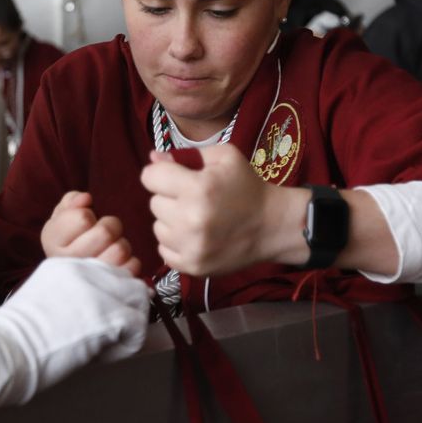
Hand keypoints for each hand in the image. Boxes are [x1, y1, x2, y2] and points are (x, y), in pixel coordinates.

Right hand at [0, 257, 150, 422]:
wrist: (8, 347)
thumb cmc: (17, 335)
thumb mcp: (44, 295)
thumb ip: (72, 292)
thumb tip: (100, 309)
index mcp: (69, 263)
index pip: (111, 272)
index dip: (111, 298)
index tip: (97, 320)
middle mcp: (88, 269)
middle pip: (129, 282)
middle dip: (124, 310)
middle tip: (104, 336)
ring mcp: (102, 290)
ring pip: (138, 302)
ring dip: (127, 326)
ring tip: (103, 345)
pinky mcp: (112, 314)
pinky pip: (138, 327)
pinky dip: (126, 345)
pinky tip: (101, 353)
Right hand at [40, 191, 141, 276]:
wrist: (70, 278)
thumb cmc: (69, 237)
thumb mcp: (63, 215)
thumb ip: (72, 201)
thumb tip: (86, 199)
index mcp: (52, 240)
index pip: (83, 217)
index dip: (88, 214)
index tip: (84, 222)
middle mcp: (68, 262)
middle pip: (105, 232)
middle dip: (110, 226)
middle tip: (103, 233)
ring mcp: (89, 279)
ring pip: (120, 249)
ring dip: (120, 244)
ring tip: (110, 248)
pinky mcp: (110, 289)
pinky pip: (132, 266)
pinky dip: (130, 261)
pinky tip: (118, 264)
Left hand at [140, 144, 297, 276]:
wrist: (271, 226)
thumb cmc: (247, 187)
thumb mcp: (225, 157)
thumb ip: (187, 155)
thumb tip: (152, 160)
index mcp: (198, 187)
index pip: (150, 177)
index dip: (161, 174)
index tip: (177, 178)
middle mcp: (190, 219)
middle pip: (154, 203)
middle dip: (170, 198)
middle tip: (194, 199)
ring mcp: (191, 247)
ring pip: (157, 228)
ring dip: (172, 222)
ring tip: (196, 219)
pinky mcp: (193, 267)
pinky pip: (163, 250)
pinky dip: (175, 243)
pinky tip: (195, 237)